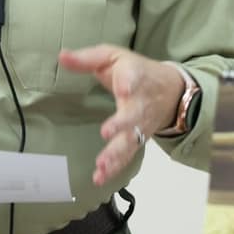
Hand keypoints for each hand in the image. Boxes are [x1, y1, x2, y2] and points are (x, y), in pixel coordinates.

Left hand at [57, 45, 183, 186]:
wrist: (171, 90)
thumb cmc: (136, 71)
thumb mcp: (112, 56)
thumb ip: (87, 58)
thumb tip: (62, 56)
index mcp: (134, 76)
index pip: (133, 77)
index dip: (129, 82)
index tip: (125, 88)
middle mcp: (140, 102)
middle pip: (134, 114)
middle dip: (121, 124)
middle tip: (106, 132)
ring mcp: (141, 124)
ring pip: (131, 140)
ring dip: (116, 153)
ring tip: (101, 164)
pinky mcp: (138, 139)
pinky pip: (127, 155)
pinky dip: (115, 167)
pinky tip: (100, 177)